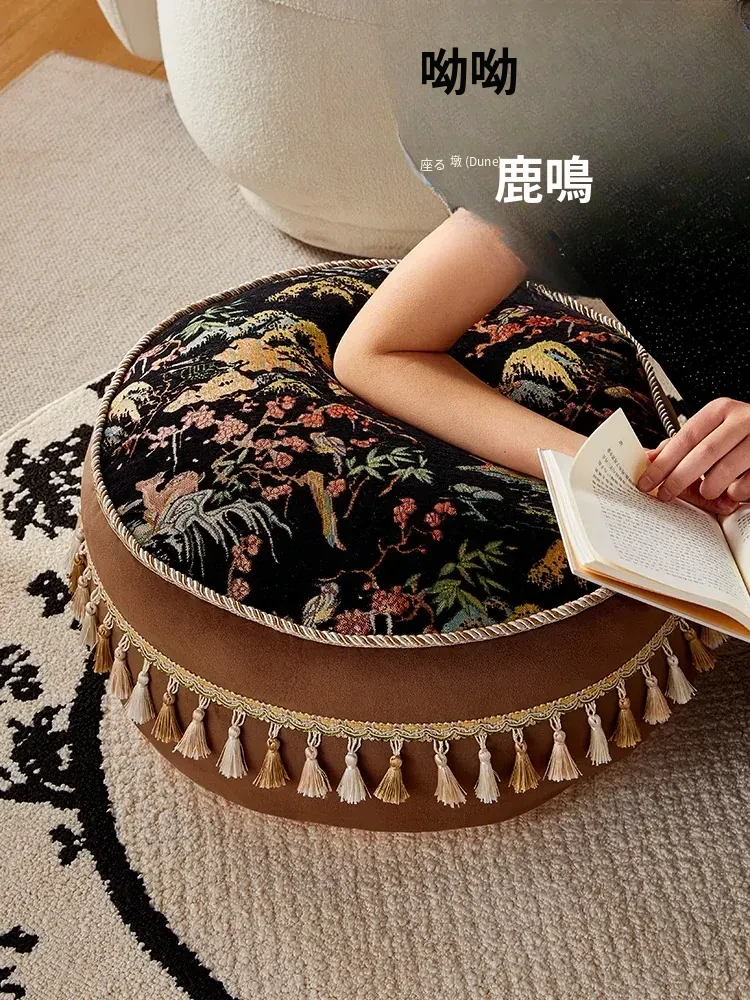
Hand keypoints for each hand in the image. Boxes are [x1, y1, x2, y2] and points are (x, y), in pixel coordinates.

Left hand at [637, 397, 749, 515]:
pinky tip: (732, 491)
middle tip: (666, 494)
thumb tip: (650, 459)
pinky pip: (747, 483)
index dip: (663, 462)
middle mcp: (742, 420)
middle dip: (679, 479)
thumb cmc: (741, 435)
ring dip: (710, 487)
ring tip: (707, 491)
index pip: (685, 437)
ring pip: (726, 470)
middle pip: (703, 454)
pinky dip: (735, 493)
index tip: (647, 481)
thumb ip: (682, 444)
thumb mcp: (712, 431)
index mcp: (721, 410)